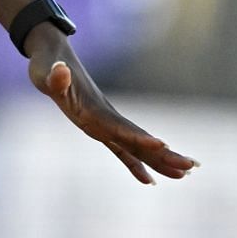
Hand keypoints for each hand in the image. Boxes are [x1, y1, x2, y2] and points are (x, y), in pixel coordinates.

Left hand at [25, 27, 198, 183]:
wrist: (52, 58)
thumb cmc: (47, 66)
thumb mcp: (46, 72)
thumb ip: (55, 76)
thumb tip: (60, 69)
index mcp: (95, 109)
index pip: (120, 127)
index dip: (139, 137)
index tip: (162, 146)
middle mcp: (106, 117)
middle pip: (138, 139)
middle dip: (164, 154)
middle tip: (190, 167)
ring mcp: (104, 122)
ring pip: (136, 146)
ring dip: (159, 161)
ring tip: (184, 176)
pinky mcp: (97, 127)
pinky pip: (121, 149)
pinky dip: (135, 164)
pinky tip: (150, 180)